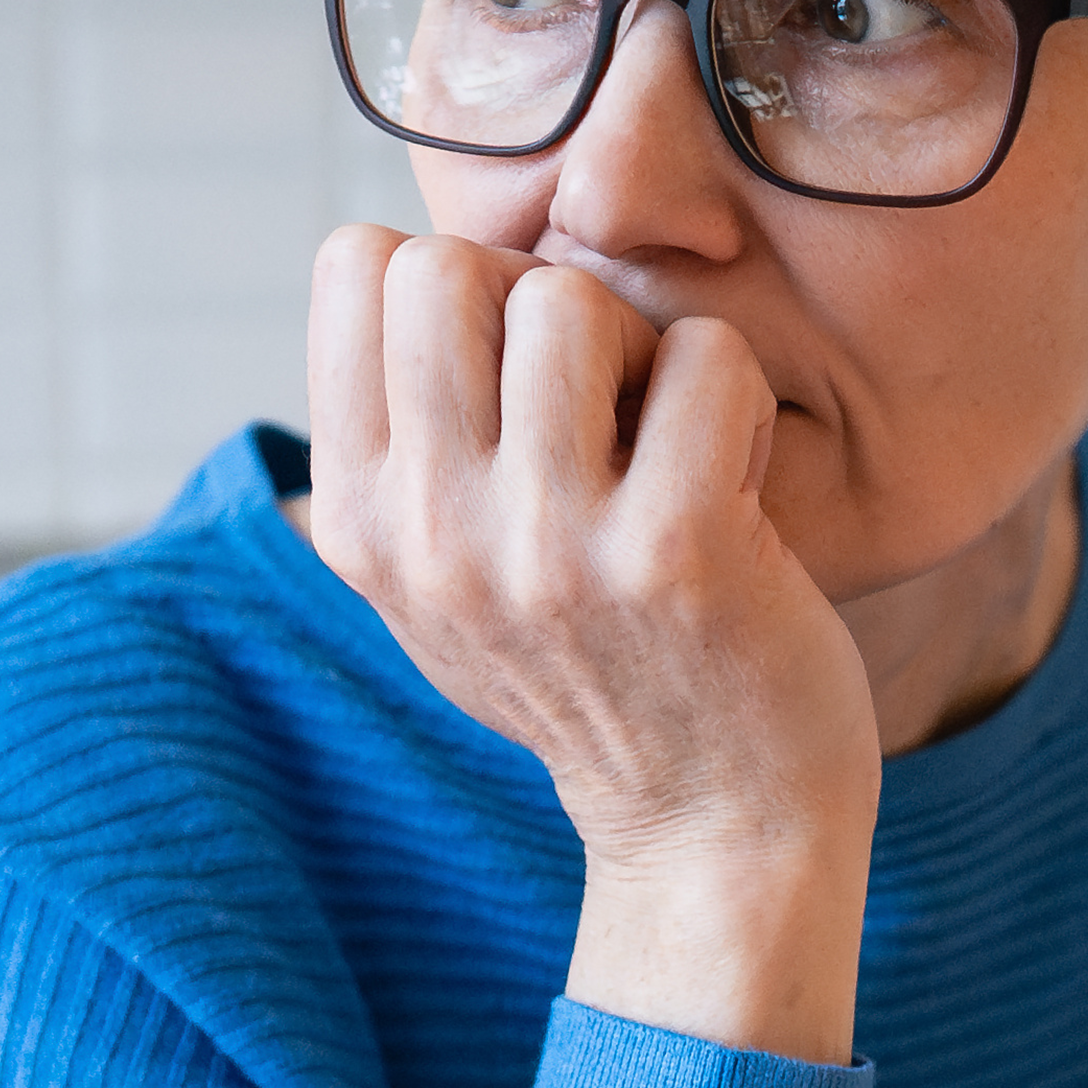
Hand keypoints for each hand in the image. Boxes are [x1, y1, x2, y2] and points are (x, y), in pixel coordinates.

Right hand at [300, 224, 880, 1061]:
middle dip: (537, 300)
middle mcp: (431, 537)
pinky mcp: (673, 552)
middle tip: (596, 400)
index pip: (354, 271)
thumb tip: (391, 262)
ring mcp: (548, 548)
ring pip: (569, 297)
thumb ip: (403, 445)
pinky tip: (732, 481)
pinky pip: (703, 356)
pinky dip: (733, 394)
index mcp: (359, 523)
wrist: (710, 825)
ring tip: (663, 441)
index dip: (454, 285)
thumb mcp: (441, 580)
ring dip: (639, 347)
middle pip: (447, 266)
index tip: (510, 376)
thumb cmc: (592, 667)